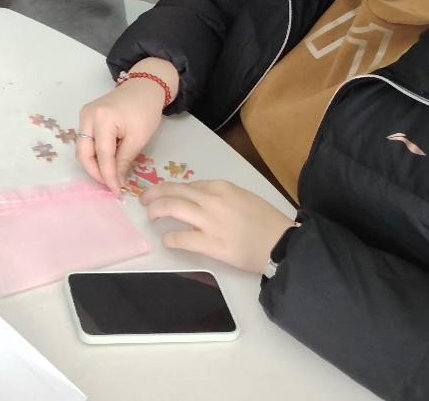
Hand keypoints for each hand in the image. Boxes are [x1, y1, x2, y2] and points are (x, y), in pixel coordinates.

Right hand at [76, 57, 178, 194]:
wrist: (143, 87)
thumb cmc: (145, 110)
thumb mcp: (138, 138)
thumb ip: (124, 160)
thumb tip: (116, 181)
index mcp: (103, 119)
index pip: (102, 155)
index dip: (108, 176)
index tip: (117, 192)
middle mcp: (87, 116)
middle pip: (83, 152)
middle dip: (95, 172)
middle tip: (110, 186)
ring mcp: (84, 115)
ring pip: (82, 148)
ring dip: (94, 164)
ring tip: (110, 176)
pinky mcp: (86, 116)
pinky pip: (85, 140)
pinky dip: (94, 154)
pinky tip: (107, 162)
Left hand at [141, 180, 297, 273]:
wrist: (284, 244)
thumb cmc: (267, 222)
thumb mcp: (243, 197)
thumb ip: (220, 195)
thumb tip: (197, 198)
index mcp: (221, 187)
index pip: (188, 184)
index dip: (171, 189)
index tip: (164, 194)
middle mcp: (212, 200)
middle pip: (173, 191)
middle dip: (153, 193)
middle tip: (144, 200)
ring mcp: (210, 221)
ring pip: (172, 207)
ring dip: (155, 209)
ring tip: (150, 216)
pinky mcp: (212, 244)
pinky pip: (181, 238)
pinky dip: (169, 238)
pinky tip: (166, 240)